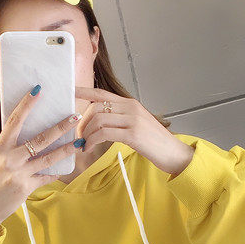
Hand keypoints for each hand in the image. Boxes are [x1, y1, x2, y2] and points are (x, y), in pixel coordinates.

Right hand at [0, 86, 83, 232]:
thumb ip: (10, 147)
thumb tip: (28, 134)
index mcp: (0, 147)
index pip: (15, 121)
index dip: (27, 105)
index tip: (38, 90)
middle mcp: (10, 158)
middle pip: (40, 138)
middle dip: (60, 127)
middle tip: (75, 117)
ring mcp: (20, 173)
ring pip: (49, 158)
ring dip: (66, 149)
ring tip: (79, 141)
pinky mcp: (27, 187)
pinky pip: (46, 177)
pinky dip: (56, 172)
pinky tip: (65, 167)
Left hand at [73, 86, 193, 177]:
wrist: (173, 152)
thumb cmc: (154, 142)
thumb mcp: (137, 125)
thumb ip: (121, 120)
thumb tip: (100, 124)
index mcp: (130, 104)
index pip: (102, 93)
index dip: (84, 91)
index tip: (71, 92)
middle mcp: (130, 108)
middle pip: (96, 107)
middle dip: (83, 122)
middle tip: (79, 135)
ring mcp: (132, 120)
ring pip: (98, 120)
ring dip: (87, 133)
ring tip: (85, 144)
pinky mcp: (133, 134)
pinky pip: (104, 133)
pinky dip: (92, 141)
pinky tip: (90, 148)